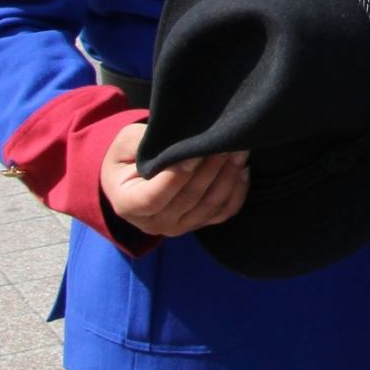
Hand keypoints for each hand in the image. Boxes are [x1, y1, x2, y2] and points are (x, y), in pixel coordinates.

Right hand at [100, 122, 248, 237]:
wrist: (134, 176)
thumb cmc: (129, 156)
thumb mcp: (126, 143)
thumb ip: (143, 143)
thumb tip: (176, 144)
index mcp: (128, 204)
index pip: (154, 197)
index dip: (177, 177)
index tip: (195, 153)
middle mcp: (153, 223)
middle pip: (188, 200)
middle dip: (211, 169)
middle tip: (225, 143)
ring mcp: (178, 226)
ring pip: (210, 206)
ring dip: (228, 177)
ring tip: (238, 151)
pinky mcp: (198, 223)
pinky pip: (223, 212)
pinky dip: (237, 191)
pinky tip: (243, 169)